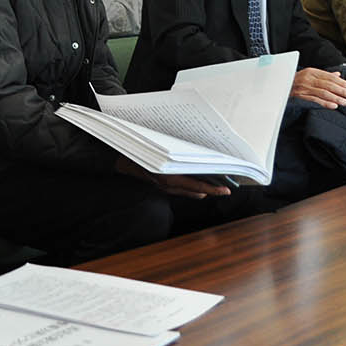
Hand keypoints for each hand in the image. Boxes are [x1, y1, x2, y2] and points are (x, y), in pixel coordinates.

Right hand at [115, 156, 230, 199]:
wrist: (119, 160)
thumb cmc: (139, 153)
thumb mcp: (158, 154)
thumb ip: (176, 159)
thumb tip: (198, 158)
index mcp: (167, 178)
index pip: (196, 186)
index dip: (213, 189)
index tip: (226, 190)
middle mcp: (167, 185)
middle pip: (195, 191)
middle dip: (210, 189)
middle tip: (225, 188)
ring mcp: (162, 188)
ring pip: (188, 192)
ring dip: (201, 189)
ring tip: (214, 185)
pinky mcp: (159, 186)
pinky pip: (179, 190)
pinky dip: (190, 189)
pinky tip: (196, 185)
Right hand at [291, 68, 345, 108]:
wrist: (280, 85)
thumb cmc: (297, 81)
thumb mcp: (310, 75)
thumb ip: (324, 75)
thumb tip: (338, 75)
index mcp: (312, 71)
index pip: (330, 77)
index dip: (342, 82)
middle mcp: (308, 78)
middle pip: (328, 85)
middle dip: (342, 91)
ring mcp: (304, 87)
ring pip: (323, 93)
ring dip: (336, 98)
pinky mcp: (300, 96)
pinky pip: (315, 100)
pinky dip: (325, 103)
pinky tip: (334, 106)